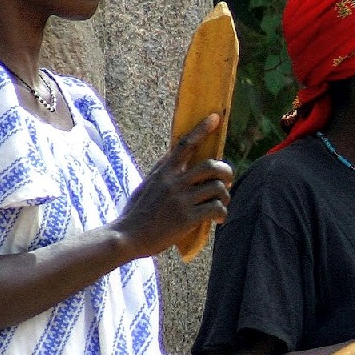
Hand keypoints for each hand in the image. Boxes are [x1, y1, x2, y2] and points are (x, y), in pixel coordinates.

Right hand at [114, 114, 233, 256]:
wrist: (127, 237)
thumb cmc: (136, 213)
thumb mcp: (146, 185)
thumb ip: (162, 170)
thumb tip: (173, 154)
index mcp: (163, 172)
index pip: (184, 144)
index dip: (201, 129)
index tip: (215, 117)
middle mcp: (173, 182)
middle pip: (211, 165)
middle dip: (226, 171)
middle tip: (226, 181)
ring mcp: (180, 199)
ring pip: (217, 187)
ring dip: (225, 196)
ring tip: (220, 205)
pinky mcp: (187, 218)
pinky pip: (216, 208)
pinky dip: (222, 214)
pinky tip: (218, 219)